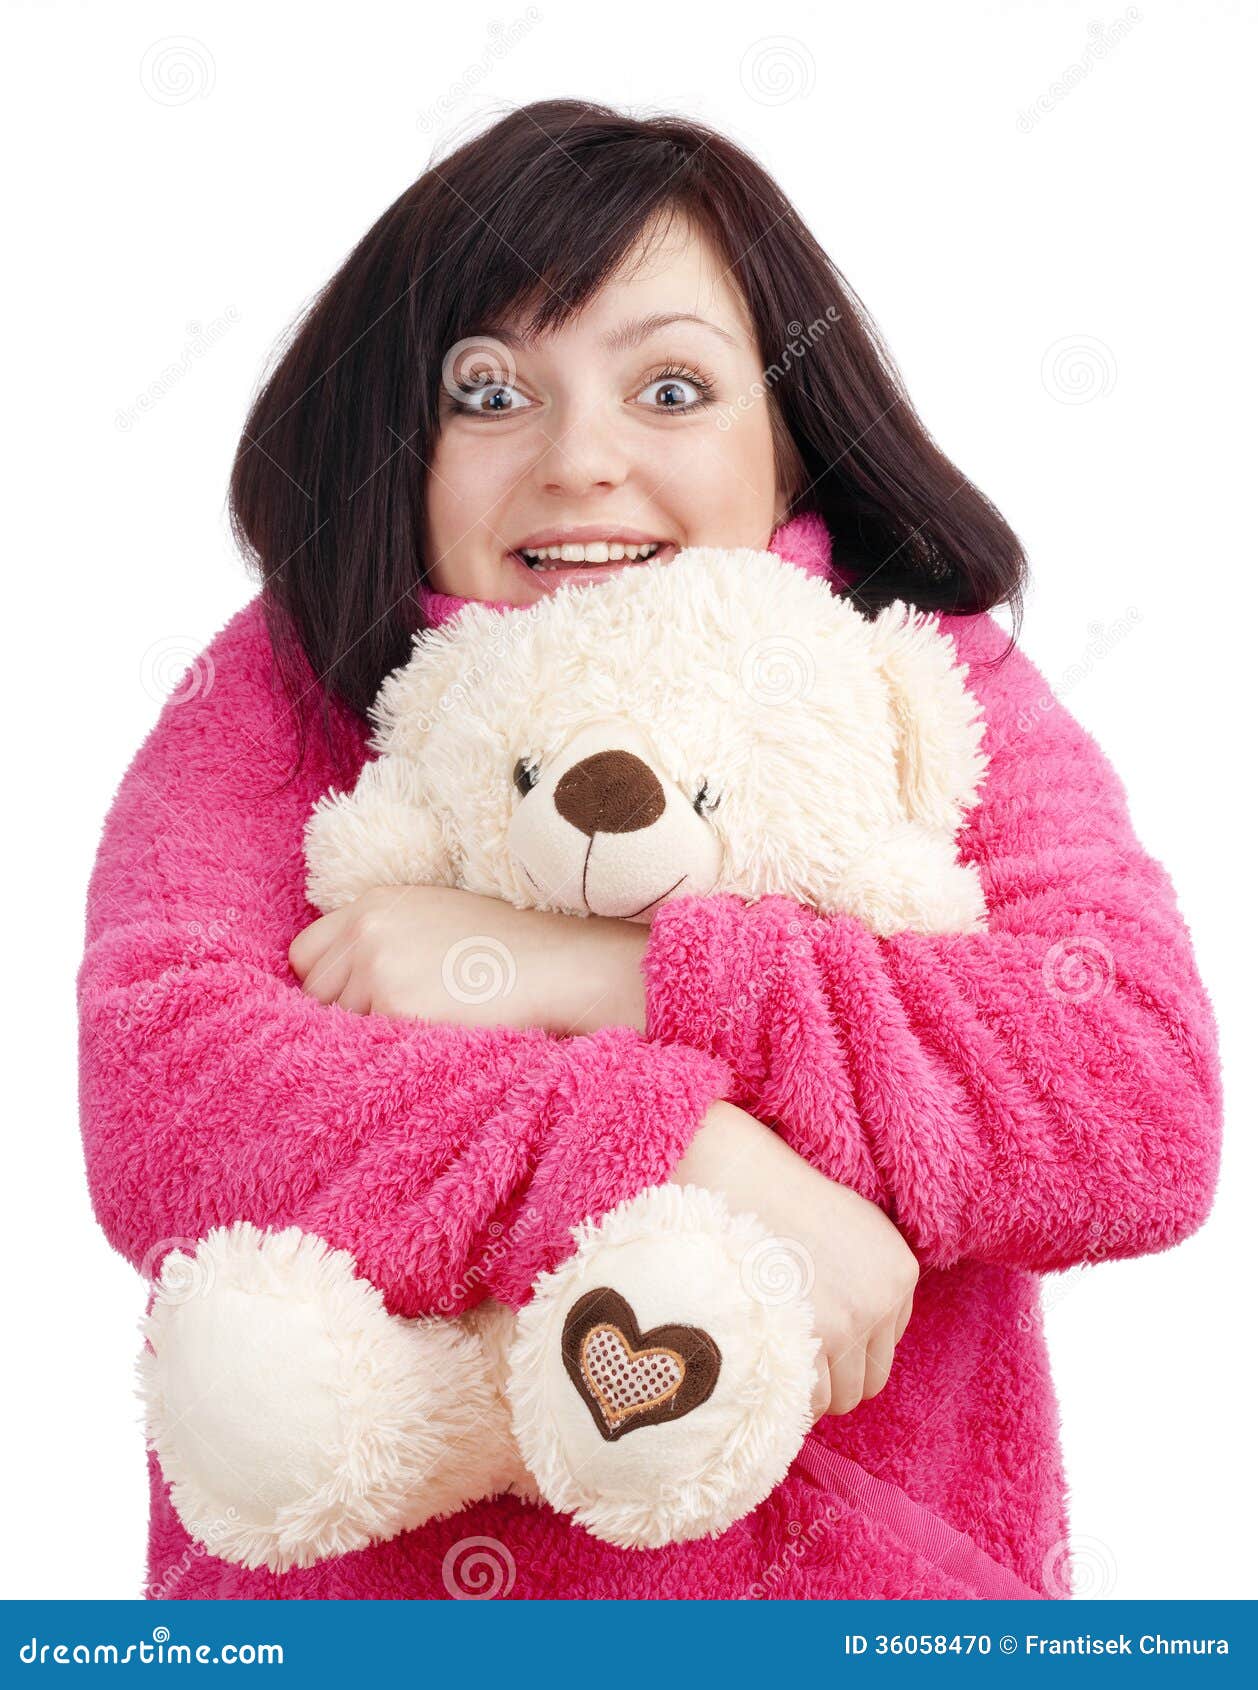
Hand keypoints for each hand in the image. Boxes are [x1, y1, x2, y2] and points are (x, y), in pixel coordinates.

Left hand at [289, 883, 650, 1035]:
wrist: (560, 965)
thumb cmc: (508, 949)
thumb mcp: (436, 917)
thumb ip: (383, 936)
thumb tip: (337, 985)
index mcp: (374, 902)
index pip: (305, 955)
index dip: (330, 982)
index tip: (362, 1000)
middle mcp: (367, 929)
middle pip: (313, 994)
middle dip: (344, 1013)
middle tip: (399, 1022)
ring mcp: (378, 967)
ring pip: (336, 1026)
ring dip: (367, 1037)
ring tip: (424, 1028)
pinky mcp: (396, 1008)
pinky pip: (365, 1048)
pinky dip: (389, 1054)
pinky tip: (429, 1041)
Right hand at [672, 1100, 917, 1417]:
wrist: (730, 1177)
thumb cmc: (779, 1198)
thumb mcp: (851, 1225)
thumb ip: (870, 1279)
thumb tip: (864, 1339)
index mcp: (898, 1271)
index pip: (884, 1347)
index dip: (844, 1345)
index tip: (807, 1324)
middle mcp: (881, 1301)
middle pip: (867, 1383)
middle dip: (830, 1375)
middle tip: (786, 1347)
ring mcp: (845, 1326)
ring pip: (837, 1398)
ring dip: (805, 1386)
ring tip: (769, 1348)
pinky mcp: (805, 1344)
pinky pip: (804, 1402)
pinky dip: (783, 1392)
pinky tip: (759, 1358)